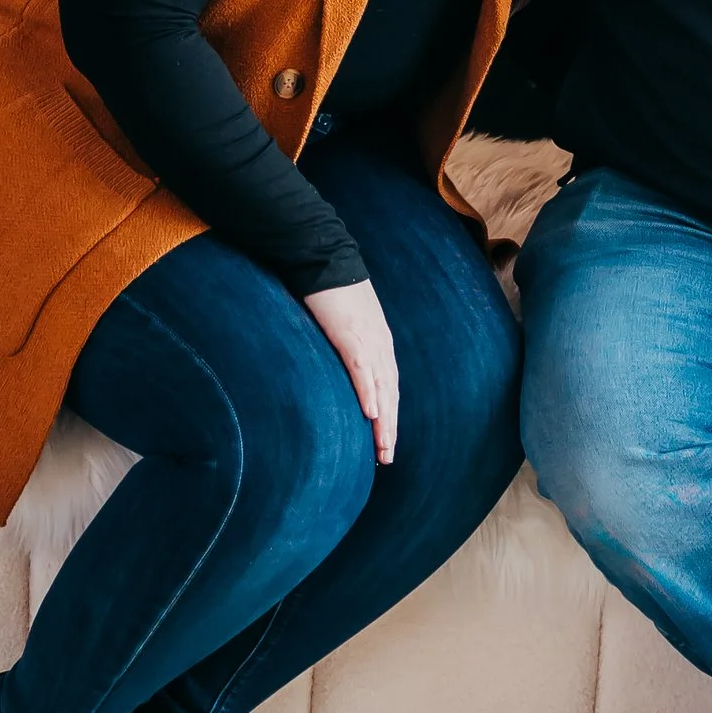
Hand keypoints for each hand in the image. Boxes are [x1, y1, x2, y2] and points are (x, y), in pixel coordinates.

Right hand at [303, 280, 399, 462]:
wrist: (321, 256)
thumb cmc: (329, 288)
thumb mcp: (343, 320)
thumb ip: (346, 341)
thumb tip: (341, 360)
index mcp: (378, 341)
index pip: (388, 385)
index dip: (389, 414)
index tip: (385, 440)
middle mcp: (379, 343)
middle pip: (390, 392)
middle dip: (389, 427)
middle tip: (386, 457)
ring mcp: (367, 339)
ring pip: (381, 387)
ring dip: (383, 420)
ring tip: (383, 448)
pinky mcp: (350, 333)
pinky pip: (362, 369)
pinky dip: (368, 392)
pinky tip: (369, 414)